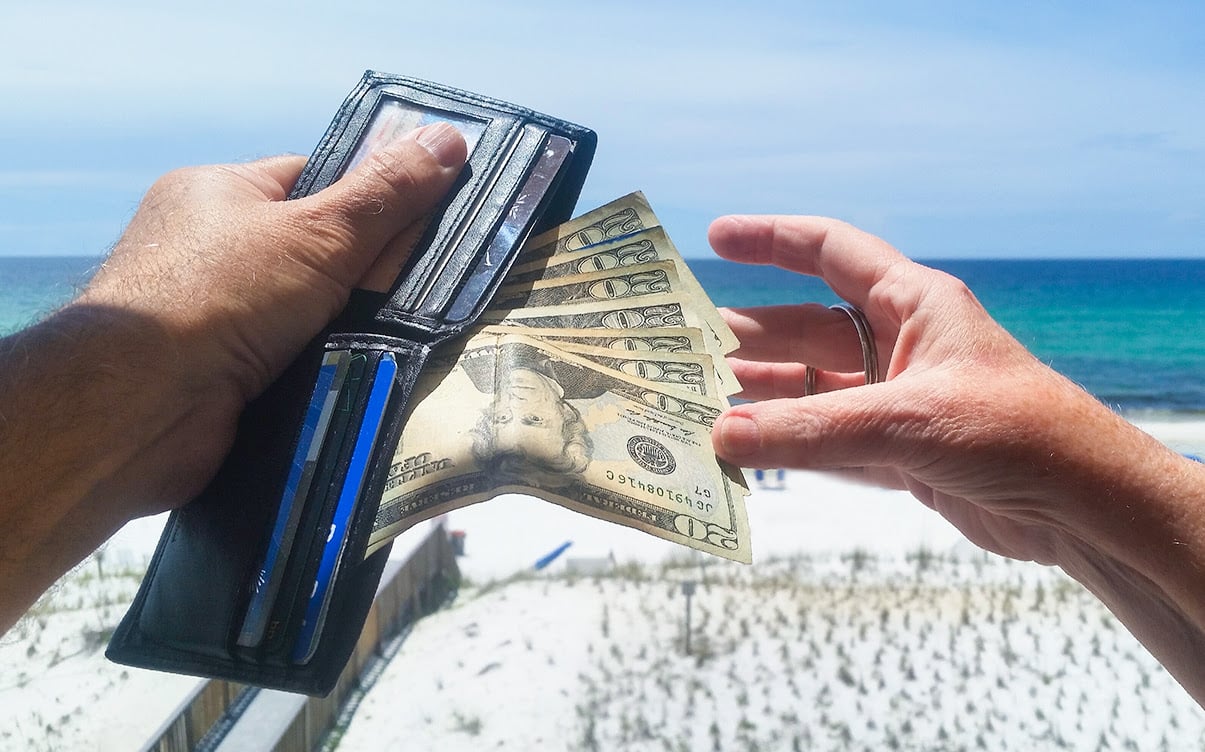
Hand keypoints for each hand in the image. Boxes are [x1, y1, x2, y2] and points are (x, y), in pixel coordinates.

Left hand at [0, 123, 465, 630]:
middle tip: (428, 292)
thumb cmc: (221, 296)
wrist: (140, 408)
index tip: (422, 224)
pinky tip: (369, 378)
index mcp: (217, 194)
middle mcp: (208, 251)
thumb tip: (451, 138)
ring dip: (351, 329)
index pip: (310, 181)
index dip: (368, 199)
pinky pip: (292, 362)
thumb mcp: (318, 234)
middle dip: (366, 276)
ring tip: (415, 342)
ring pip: (307, 314)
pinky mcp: (220, 375)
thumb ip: (385, 194)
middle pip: (313, 252)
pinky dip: (325, 370)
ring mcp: (211, 316)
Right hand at [707, 215, 1204, 701]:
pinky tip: (743, 452)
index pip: (830, 251)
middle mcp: (897, 344)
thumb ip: (811, 430)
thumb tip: (722, 436)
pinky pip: (822, 439)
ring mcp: (893, 400)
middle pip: (804, 329)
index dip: (772, 239)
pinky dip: (784, 446)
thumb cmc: (1014, 433)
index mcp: (912, 304)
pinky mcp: (896, 451)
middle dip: (746, 338)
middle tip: (681, 349)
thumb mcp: (907, 421)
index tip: (715, 238)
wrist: (1081, 505)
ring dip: (758, 398)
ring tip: (697, 406)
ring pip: (808, 389)